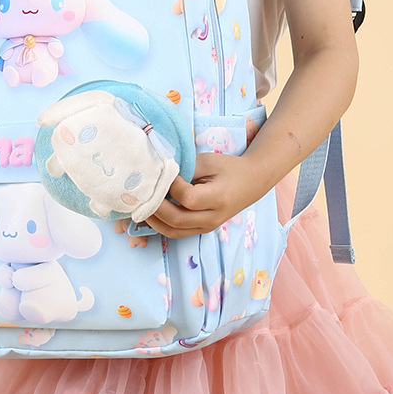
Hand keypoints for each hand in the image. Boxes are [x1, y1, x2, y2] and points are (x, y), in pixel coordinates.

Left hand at [145, 153, 266, 238]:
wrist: (252, 182)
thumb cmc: (229, 168)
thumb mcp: (208, 161)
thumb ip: (185, 168)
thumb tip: (159, 175)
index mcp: (219, 198)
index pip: (188, 198)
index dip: (172, 186)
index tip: (166, 172)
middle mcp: (213, 218)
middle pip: (177, 220)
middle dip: (155, 207)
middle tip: (141, 193)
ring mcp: (208, 227)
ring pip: (174, 232)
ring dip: (154, 220)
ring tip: (140, 205)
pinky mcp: (202, 229)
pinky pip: (177, 232)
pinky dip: (161, 224)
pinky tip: (151, 212)